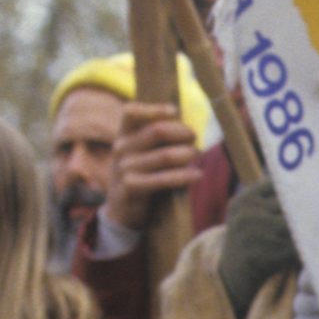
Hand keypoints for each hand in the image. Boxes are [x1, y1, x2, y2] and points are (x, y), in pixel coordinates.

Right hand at [98, 102, 202, 231]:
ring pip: (164, 155)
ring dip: (186, 153)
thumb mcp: (140, 152)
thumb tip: (187, 125)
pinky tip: (197, 175)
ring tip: (197, 153)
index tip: (176, 111)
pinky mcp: (131, 188)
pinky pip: (163, 179)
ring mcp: (125, 168)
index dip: (154, 109)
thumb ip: (155, 138)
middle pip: (156, 131)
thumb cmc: (140, 174)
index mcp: (123, 134)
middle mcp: (121, 148)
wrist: (121, 210)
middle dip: (181, 132)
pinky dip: (183, 176)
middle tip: (194, 136)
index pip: (131, 112)